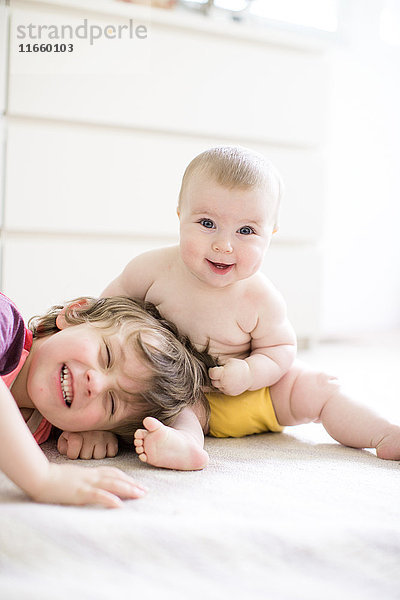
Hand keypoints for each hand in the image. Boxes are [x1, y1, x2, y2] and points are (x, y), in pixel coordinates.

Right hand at [30, 462, 146, 507]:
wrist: (38, 476)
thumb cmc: (50, 478)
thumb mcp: (70, 477)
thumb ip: (80, 480)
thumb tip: (86, 485)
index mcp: (88, 472)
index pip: (111, 472)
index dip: (125, 477)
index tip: (135, 482)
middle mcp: (90, 475)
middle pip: (116, 477)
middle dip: (132, 484)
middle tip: (145, 491)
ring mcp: (86, 483)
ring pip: (112, 484)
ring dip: (128, 489)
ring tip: (140, 495)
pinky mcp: (80, 492)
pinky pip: (99, 495)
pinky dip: (110, 499)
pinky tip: (120, 505)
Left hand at [57, 431, 118, 459]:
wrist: (92, 416)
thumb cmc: (78, 430)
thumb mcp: (66, 436)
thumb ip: (63, 446)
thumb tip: (68, 453)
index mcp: (77, 432)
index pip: (73, 454)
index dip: (72, 454)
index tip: (73, 450)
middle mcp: (91, 433)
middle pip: (86, 457)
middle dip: (84, 454)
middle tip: (84, 446)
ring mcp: (104, 436)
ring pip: (99, 456)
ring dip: (96, 453)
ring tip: (93, 446)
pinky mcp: (114, 438)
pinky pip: (112, 453)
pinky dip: (108, 452)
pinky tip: (103, 446)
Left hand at [208, 358, 251, 395]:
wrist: (251, 375)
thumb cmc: (239, 366)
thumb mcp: (229, 361)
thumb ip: (220, 366)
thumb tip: (211, 367)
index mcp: (224, 374)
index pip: (211, 374)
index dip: (213, 371)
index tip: (215, 369)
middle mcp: (225, 383)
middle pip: (213, 382)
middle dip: (215, 378)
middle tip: (221, 374)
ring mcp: (228, 389)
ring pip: (217, 387)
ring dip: (219, 383)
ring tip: (225, 378)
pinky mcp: (230, 393)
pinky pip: (223, 391)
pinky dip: (224, 387)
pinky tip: (228, 382)